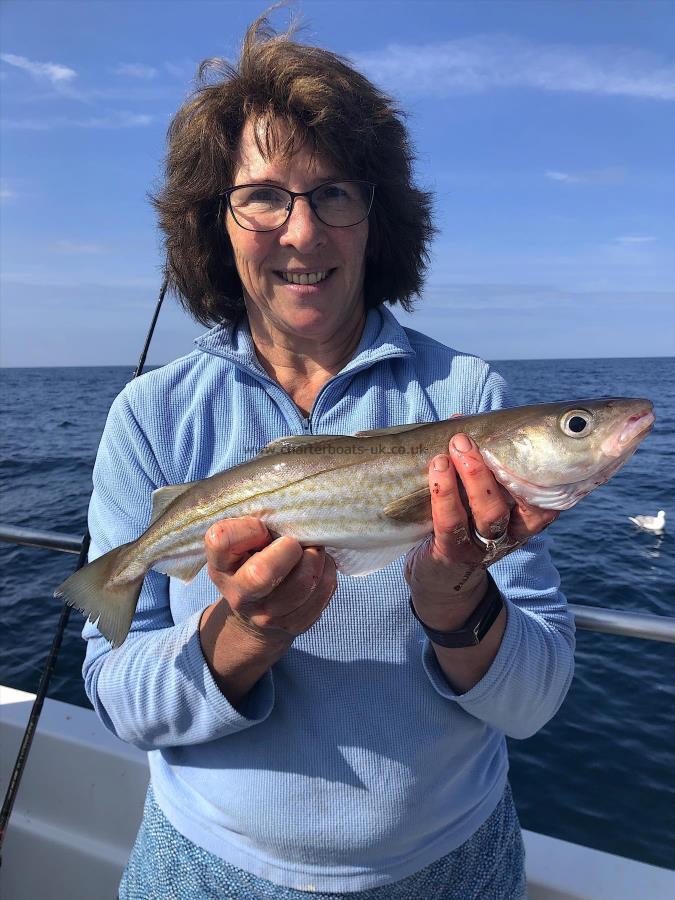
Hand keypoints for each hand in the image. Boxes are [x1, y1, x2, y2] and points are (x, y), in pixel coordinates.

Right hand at [204, 516, 336, 644]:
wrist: (255, 612)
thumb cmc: (252, 560)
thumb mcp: (242, 543)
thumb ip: (257, 527)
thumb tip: (296, 517)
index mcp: (220, 566)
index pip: (221, 540)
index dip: (249, 528)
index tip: (262, 529)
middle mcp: (238, 595)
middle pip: (262, 573)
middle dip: (289, 549)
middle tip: (295, 542)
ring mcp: (265, 616)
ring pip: (302, 583)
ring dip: (316, 558)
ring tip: (313, 550)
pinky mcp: (293, 626)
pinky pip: (322, 592)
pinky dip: (327, 572)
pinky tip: (319, 567)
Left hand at [405, 432, 557, 628]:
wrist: (439, 580)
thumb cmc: (462, 521)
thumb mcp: (477, 492)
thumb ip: (476, 459)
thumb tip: (461, 419)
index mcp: (529, 513)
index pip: (555, 492)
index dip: (562, 468)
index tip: (553, 436)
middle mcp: (514, 531)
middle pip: (525, 499)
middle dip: (503, 461)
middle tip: (471, 435)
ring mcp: (486, 545)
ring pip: (490, 512)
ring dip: (474, 475)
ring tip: (456, 445)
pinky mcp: (455, 555)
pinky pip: (452, 525)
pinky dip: (444, 494)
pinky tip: (437, 469)